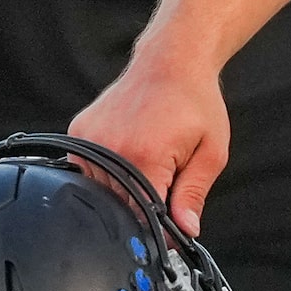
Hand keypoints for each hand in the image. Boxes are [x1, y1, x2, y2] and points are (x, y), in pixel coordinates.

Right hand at [71, 44, 231, 235]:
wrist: (172, 60)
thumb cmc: (196, 102)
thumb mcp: (211, 152)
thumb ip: (194, 194)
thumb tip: (185, 230)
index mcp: (145, 157)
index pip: (142, 215)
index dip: (158, 228)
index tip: (169, 227)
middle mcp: (111, 150)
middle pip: (120, 205)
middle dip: (142, 205)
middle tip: (165, 181)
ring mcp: (90, 140)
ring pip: (101, 191)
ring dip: (123, 188)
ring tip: (149, 157)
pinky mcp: (79, 132)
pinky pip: (87, 171)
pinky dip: (107, 172)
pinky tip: (130, 150)